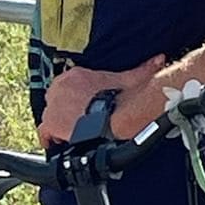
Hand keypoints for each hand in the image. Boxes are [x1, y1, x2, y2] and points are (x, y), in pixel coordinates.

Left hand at [37, 55, 165, 146]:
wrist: (115, 115)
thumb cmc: (123, 98)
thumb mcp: (131, 79)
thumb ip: (142, 68)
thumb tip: (158, 59)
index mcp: (76, 75)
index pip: (66, 88)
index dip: (73, 101)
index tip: (81, 109)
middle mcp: (60, 87)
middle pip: (56, 101)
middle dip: (65, 112)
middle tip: (78, 123)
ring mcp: (54, 105)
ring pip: (51, 117)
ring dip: (60, 126)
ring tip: (72, 135)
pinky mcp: (52, 122)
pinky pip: (46, 133)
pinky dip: (52, 139)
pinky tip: (61, 145)